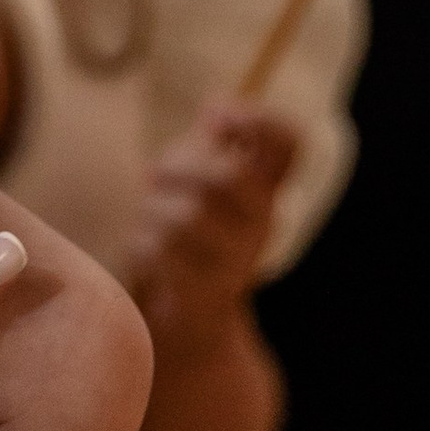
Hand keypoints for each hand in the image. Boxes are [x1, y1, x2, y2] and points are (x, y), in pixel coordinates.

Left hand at [127, 98, 295, 361]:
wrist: (191, 325)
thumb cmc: (190, 243)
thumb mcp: (203, 187)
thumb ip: (211, 145)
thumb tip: (217, 104)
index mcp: (263, 191)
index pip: (288, 144)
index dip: (258, 119)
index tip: (217, 119)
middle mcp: (261, 224)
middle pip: (227, 177)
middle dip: (178, 168)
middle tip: (156, 175)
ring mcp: (237, 260)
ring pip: (184, 217)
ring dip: (153, 212)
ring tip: (151, 221)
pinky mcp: (205, 293)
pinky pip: (159, 251)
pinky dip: (142, 246)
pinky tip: (147, 253)